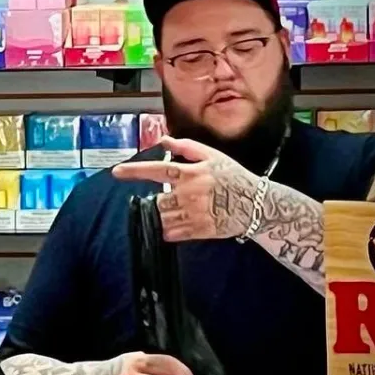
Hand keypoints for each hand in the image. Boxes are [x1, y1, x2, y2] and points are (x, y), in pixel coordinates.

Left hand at [111, 136, 259, 241]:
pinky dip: (166, 231)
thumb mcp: (213, 156)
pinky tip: (171, 226)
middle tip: (162, 201)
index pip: (157, 170)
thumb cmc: (234, 177)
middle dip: (153, 202)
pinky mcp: (200, 231)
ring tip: (169, 213)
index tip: (116, 172)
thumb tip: (164, 139)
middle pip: (156, 201)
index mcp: (191, 173)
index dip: (135, 171)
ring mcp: (194, 214)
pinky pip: (173, 234)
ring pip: (162, 218)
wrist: (258, 205)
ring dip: (158, 217)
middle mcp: (190, 194)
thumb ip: (186, 147)